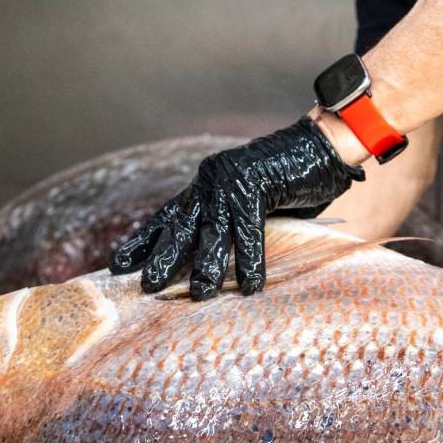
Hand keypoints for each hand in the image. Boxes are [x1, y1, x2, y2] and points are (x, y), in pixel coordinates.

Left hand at [108, 117, 363, 299]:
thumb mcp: (251, 205)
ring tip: (199, 295)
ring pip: (212, 232)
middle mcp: (211, 180)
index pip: (167, 215)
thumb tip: (209, 267)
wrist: (323, 148)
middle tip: (146, 286)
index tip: (119, 264)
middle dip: (161, 258)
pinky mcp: (255, 184)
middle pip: (180, 225)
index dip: (144, 241)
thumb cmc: (290, 181)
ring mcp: (231, 180)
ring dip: (206, 267)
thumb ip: (229, 226)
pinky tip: (251, 286)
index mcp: (205, 185)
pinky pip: (248, 231)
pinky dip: (251, 261)